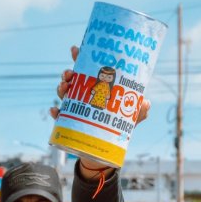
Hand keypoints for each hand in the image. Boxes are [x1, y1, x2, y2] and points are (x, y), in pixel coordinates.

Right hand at [49, 46, 150, 178]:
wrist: (106, 152)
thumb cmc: (119, 127)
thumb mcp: (132, 118)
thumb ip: (141, 110)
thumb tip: (146, 102)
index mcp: (98, 88)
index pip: (87, 70)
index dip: (80, 58)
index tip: (75, 49)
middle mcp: (84, 96)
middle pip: (72, 80)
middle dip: (68, 74)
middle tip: (69, 74)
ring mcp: (76, 109)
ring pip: (64, 94)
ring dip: (61, 88)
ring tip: (64, 88)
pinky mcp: (70, 124)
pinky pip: (60, 117)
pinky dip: (56, 112)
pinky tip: (55, 110)